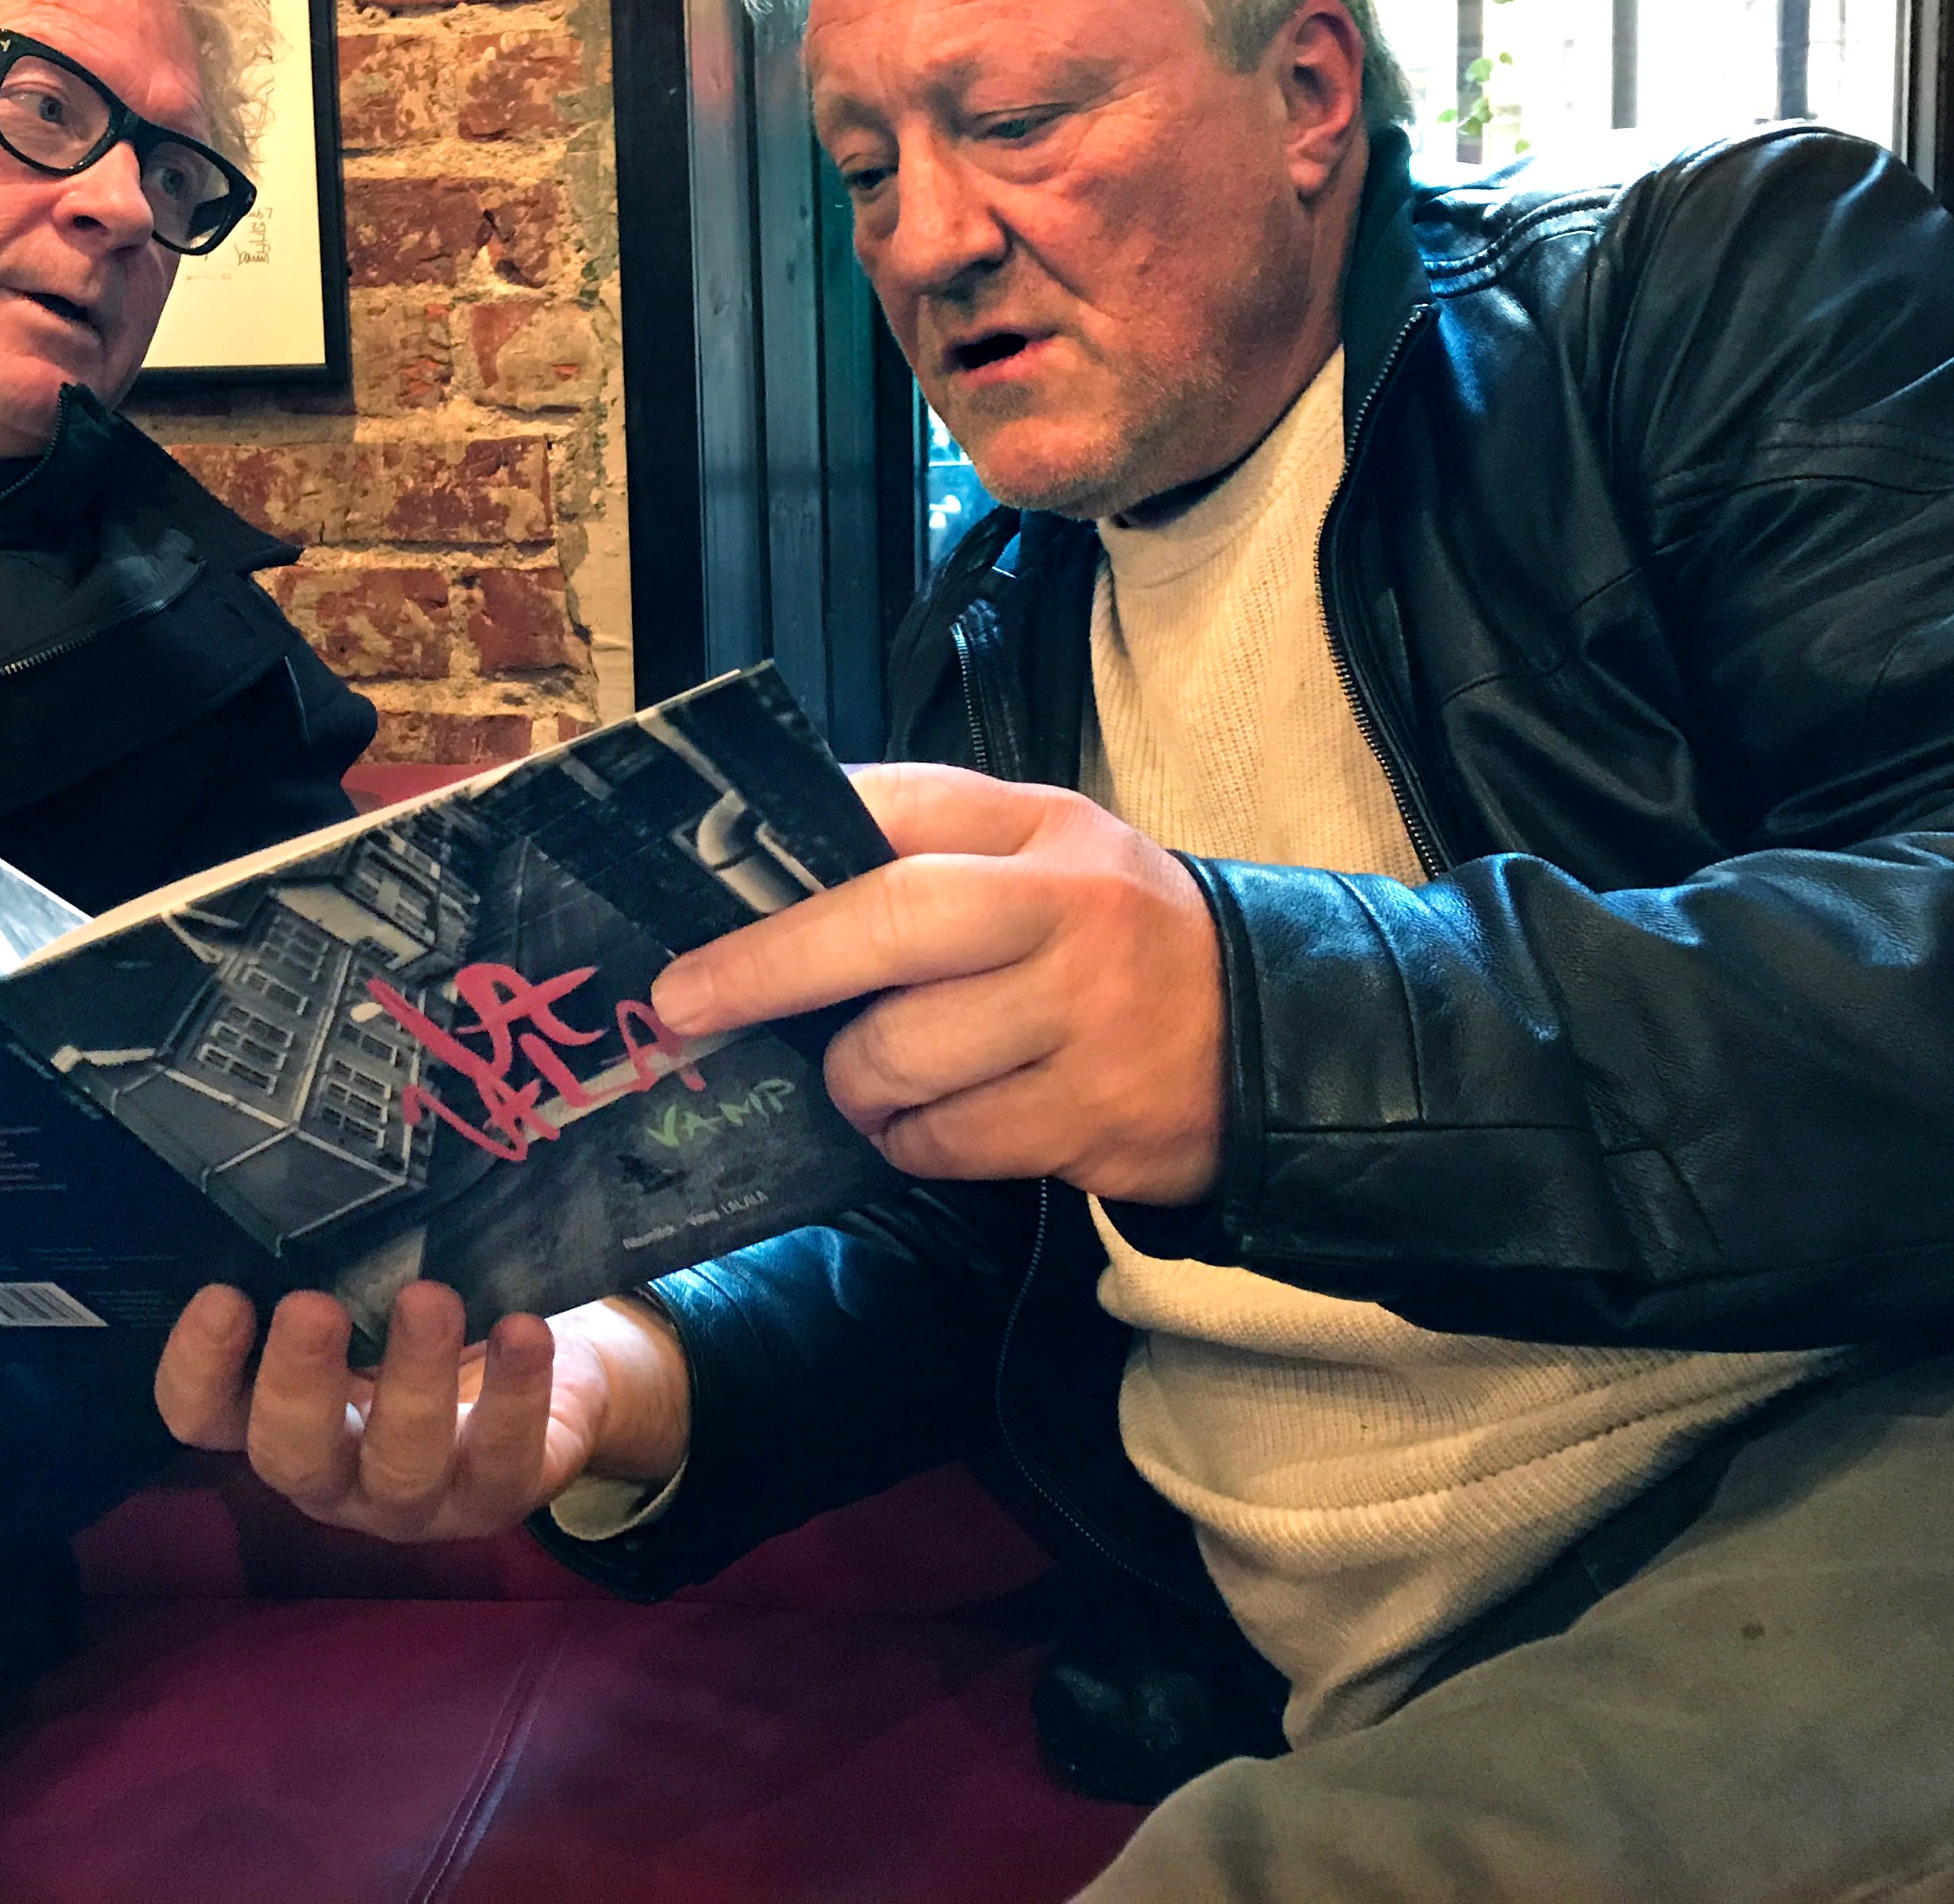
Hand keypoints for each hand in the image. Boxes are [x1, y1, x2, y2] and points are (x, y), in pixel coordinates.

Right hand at [154, 1281, 690, 1544]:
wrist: (552, 1359)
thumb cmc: (428, 1312)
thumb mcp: (368, 1291)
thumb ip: (327, 1263)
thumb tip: (302, 1178)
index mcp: (279, 1415)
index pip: (205, 1416)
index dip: (198, 1368)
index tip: (222, 1295)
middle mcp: (336, 1471)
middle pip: (290, 1456)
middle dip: (297, 1383)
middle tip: (311, 1307)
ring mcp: (416, 1500)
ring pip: (401, 1466)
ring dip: (412, 1380)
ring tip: (428, 1298)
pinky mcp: (502, 1494)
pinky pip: (505, 1459)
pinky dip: (514, 1393)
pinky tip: (522, 1330)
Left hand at [649, 764, 1227, 1204]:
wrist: (1265, 1037)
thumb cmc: (1111, 940)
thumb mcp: (1040, 855)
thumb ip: (925, 846)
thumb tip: (765, 868)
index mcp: (1042, 828)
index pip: (894, 813)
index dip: (787, 852)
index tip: (694, 899)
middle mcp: (1067, 911)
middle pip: (887, 924)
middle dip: (766, 968)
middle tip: (688, 1006)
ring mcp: (1083, 1019)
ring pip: (901, 1054)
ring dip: (854, 1082)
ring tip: (870, 1076)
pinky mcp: (1089, 1120)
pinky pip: (944, 1140)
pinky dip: (912, 1141)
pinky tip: (930, 1120)